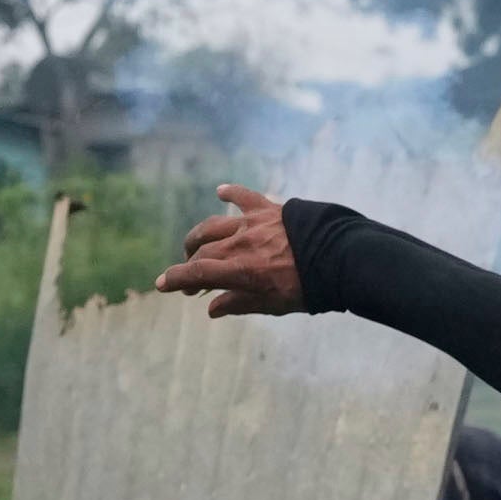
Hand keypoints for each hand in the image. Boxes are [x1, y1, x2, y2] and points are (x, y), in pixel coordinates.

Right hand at [158, 185, 302, 313]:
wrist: (339, 258)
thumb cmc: (308, 288)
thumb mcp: (273, 305)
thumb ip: (239, 304)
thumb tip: (211, 309)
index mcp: (238, 270)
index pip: (196, 273)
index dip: (175, 279)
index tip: (161, 285)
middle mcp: (238, 244)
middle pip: (202, 251)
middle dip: (190, 265)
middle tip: (189, 279)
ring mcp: (251, 224)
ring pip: (213, 226)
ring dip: (199, 236)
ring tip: (194, 245)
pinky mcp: (268, 210)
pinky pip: (244, 197)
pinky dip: (231, 193)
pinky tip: (220, 190)